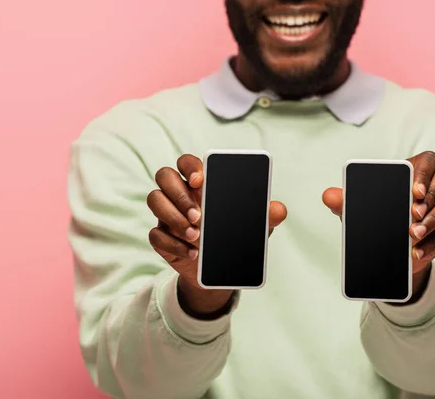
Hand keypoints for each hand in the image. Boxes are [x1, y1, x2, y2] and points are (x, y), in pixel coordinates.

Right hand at [147, 154, 287, 315]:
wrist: (220, 272)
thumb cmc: (235, 236)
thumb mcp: (254, 227)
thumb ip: (266, 216)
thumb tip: (279, 210)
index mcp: (200, 183)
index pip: (187, 162)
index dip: (190, 166)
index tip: (201, 180)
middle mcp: (179, 193)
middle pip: (164, 176)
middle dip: (179, 194)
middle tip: (198, 215)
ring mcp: (167, 214)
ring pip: (155, 200)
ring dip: (173, 217)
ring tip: (196, 236)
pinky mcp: (161, 237)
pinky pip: (156, 235)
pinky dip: (174, 244)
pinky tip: (192, 253)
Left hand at [322, 151, 434, 300]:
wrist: (391, 247)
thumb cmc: (376, 217)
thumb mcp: (359, 211)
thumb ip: (345, 201)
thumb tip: (328, 196)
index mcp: (413, 170)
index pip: (427, 160)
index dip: (424, 173)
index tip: (413, 192)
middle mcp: (434, 182)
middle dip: (433, 194)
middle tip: (414, 214)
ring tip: (413, 235)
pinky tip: (418, 252)